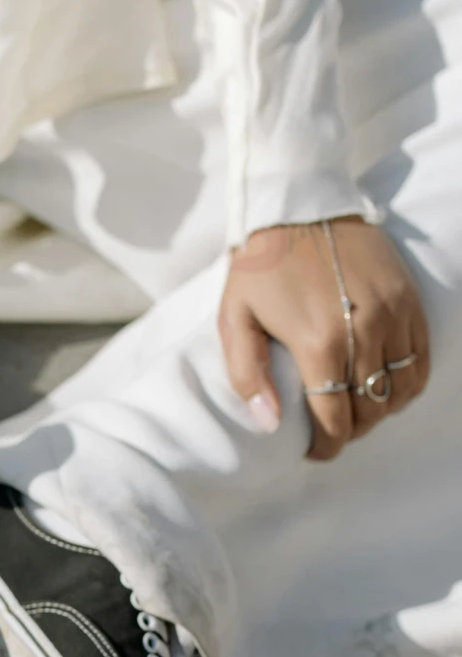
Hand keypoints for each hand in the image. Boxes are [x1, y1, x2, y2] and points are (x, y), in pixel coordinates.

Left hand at [220, 217, 429, 461]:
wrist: (301, 206)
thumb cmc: (261, 265)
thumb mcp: (235, 319)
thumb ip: (248, 377)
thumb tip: (270, 425)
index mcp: (320, 342)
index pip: (336, 419)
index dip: (326, 446)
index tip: (314, 449)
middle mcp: (364, 332)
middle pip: (370, 409)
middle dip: (350, 430)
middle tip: (330, 427)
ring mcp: (394, 315)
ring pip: (401, 390)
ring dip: (380, 409)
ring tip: (355, 407)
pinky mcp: (410, 300)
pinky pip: (421, 360)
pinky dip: (406, 382)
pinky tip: (382, 382)